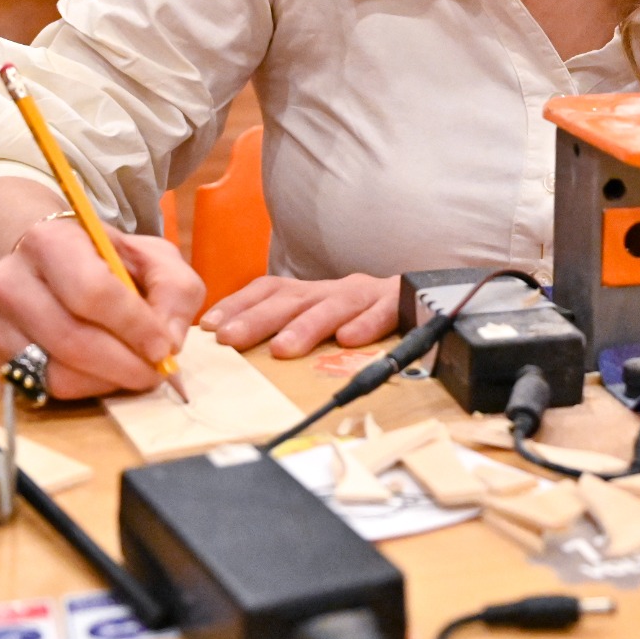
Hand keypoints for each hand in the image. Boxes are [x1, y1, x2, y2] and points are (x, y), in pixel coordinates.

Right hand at [0, 214, 208, 399]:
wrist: (44, 263)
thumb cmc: (104, 260)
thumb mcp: (151, 257)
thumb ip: (174, 289)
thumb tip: (169, 342)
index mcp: (49, 241)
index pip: (92, 291)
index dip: (134, 326)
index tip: (164, 347)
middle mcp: (8, 279)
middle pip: (72, 339)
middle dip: (124, 365)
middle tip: (154, 373)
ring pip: (56, 373)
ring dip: (106, 382)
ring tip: (131, 372)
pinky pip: (41, 388)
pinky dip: (82, 390)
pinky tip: (100, 374)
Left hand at [200, 272, 401, 358]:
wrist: (430, 296)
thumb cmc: (367, 316)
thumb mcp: (325, 317)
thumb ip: (292, 327)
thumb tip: (239, 348)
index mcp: (314, 292)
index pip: (269, 290)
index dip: (238, 304)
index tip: (210, 326)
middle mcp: (335, 289)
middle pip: (293, 299)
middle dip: (259, 319)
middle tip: (230, 339)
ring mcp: (367, 295)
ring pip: (334, 306)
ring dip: (307, 326)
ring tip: (283, 349)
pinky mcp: (399, 304)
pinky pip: (383, 313)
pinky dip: (367, 325)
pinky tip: (350, 340)